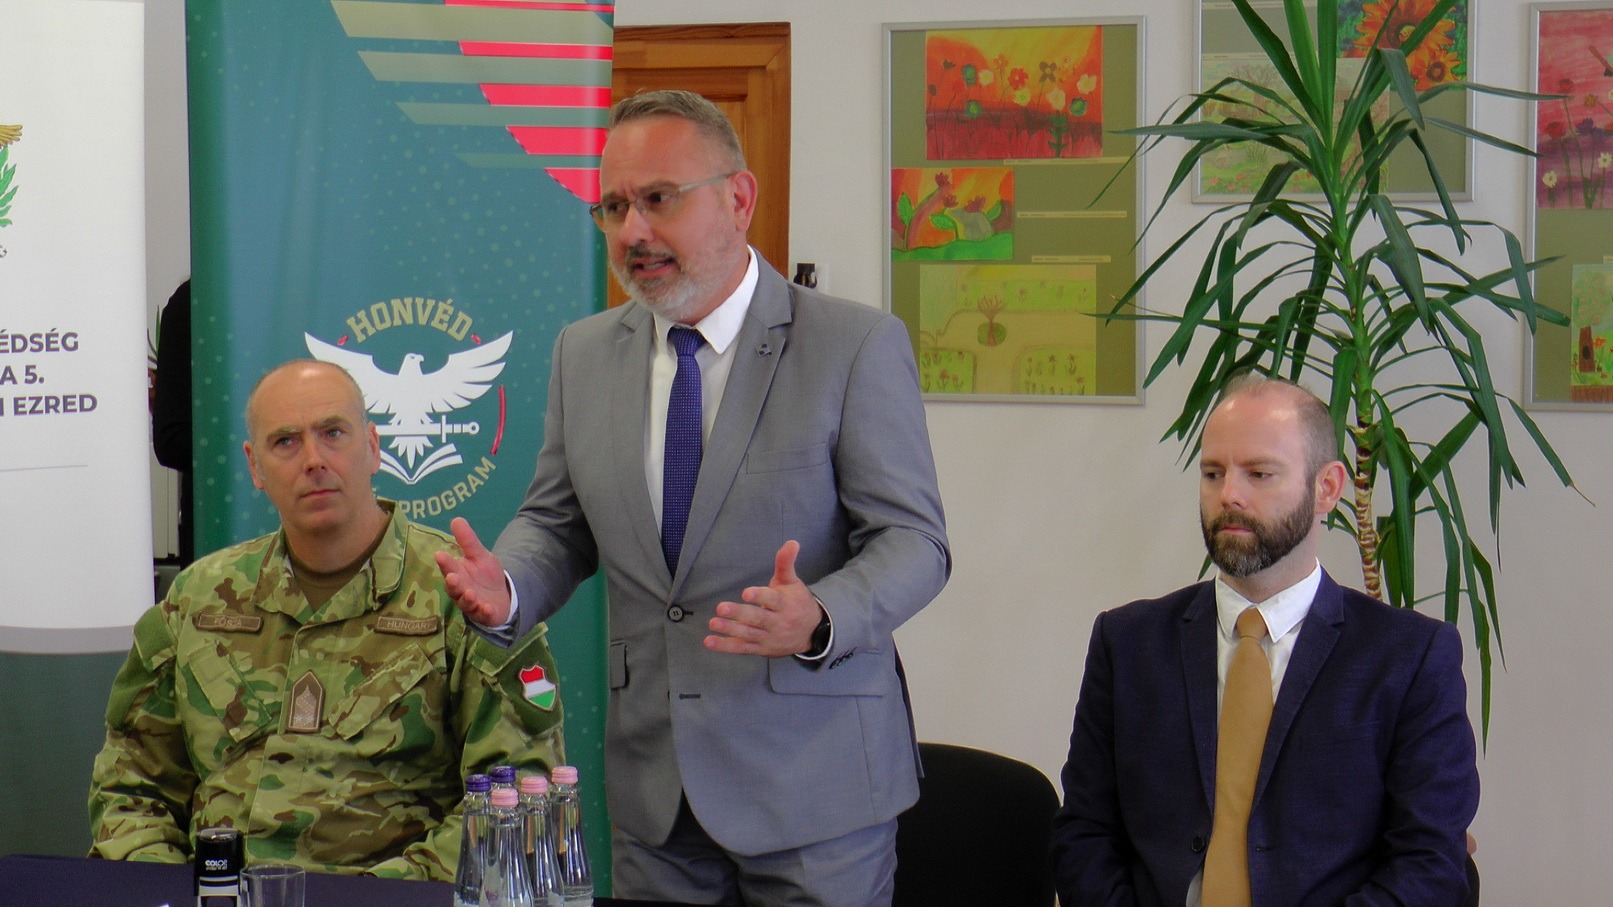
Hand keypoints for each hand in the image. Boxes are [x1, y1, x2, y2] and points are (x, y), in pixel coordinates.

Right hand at [434, 517, 512, 627]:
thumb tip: (456, 519)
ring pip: (466, 603)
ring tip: (471, 593)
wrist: (501, 597)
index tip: (440, 555)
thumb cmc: (485, 576)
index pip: (449, 568)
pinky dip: (484, 612)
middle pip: (454, 588)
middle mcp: (461, 591)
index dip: (445, 563)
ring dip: (467, 599)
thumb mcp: (479, 555)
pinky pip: (483, 615)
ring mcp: (472, 604)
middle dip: (453, 584)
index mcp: (457, 574)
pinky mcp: (484, 614)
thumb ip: (468, 541)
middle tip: (453, 577)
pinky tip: (487, 608)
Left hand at [705, 540, 821, 656]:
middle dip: (739, 614)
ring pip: (749, 634)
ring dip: (730, 630)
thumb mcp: (792, 582)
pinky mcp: (761, 649)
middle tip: (721, 608)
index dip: (760, 596)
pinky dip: (726, 646)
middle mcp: (778, 622)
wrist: (812, 632)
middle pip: (758, 618)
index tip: (746, 593)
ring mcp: (769, 637)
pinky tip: (709, 641)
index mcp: (785, 603)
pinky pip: (742, 648)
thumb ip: (786, 563)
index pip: (772, 600)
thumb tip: (792, 542)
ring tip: (713, 623)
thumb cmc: (797, 602)